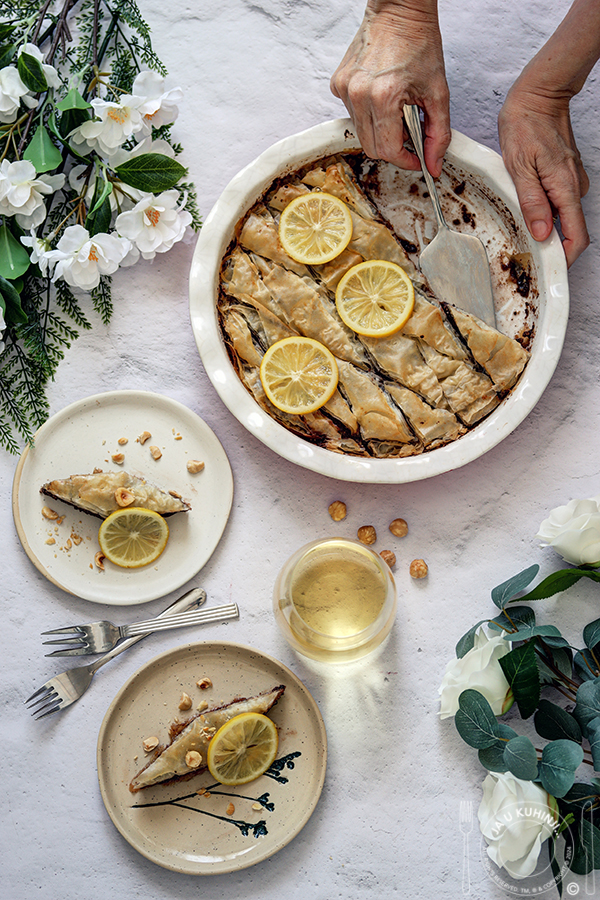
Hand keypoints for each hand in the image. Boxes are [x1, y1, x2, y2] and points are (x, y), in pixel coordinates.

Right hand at [330, 3, 450, 175]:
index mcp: (384, 96)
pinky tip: (380, 96)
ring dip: (380, 130)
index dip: (406, 160)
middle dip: (392, 148)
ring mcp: (345, 88)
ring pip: (361, 132)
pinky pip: (351, 114)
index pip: (388, 151)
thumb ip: (438, 133)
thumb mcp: (438, 93)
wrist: (399, 11)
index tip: (416, 158)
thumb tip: (433, 163)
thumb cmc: (418, 42)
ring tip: (396, 108)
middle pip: (371, 147)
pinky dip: (367, 113)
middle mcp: (359, 94)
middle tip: (408, 133)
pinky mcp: (338, 83)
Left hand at [498, 83, 589, 267]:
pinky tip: (525, 201)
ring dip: (545, 224)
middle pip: (569, 230)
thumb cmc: (526, 124)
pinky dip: (544, 208)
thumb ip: (532, 202)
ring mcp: (572, 181)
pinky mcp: (566, 175)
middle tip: (523, 250)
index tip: (549, 269)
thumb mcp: (520, 166)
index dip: (565, 259)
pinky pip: (558, 201)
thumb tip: (543, 232)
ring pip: (562, 215)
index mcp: (565, 188)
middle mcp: (574, 187)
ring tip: (519, 221)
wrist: (539, 94)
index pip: (576, 237)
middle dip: (550, 244)